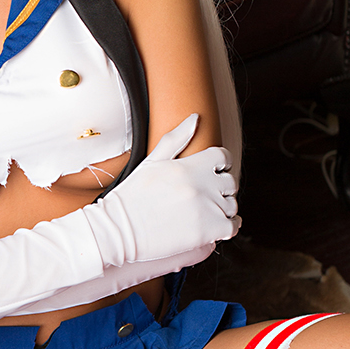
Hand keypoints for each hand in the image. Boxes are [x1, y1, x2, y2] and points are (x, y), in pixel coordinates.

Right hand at [85, 114, 238, 267]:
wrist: (118, 230)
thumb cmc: (131, 196)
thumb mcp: (152, 161)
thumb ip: (177, 138)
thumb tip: (196, 117)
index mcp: (189, 165)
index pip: (222, 157)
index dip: (221, 164)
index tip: (216, 172)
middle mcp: (201, 184)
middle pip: (229, 182)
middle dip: (221, 189)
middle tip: (206, 197)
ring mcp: (206, 208)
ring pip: (231, 205)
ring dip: (223, 209)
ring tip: (205, 213)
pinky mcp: (207, 230)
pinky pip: (232, 226)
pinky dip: (228, 227)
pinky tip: (216, 227)